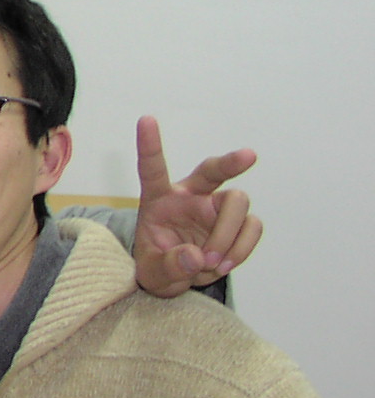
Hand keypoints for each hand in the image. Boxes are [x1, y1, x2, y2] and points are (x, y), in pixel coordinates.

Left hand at [133, 116, 262, 296]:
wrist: (179, 278)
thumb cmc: (159, 264)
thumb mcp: (152, 273)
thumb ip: (169, 266)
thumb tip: (196, 256)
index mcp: (159, 198)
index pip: (153, 168)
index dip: (149, 145)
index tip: (145, 119)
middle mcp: (191, 196)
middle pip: (212, 170)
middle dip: (230, 161)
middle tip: (249, 155)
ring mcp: (217, 209)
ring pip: (238, 203)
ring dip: (229, 236)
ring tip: (211, 264)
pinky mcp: (238, 224)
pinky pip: (252, 227)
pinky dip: (242, 248)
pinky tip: (225, 264)